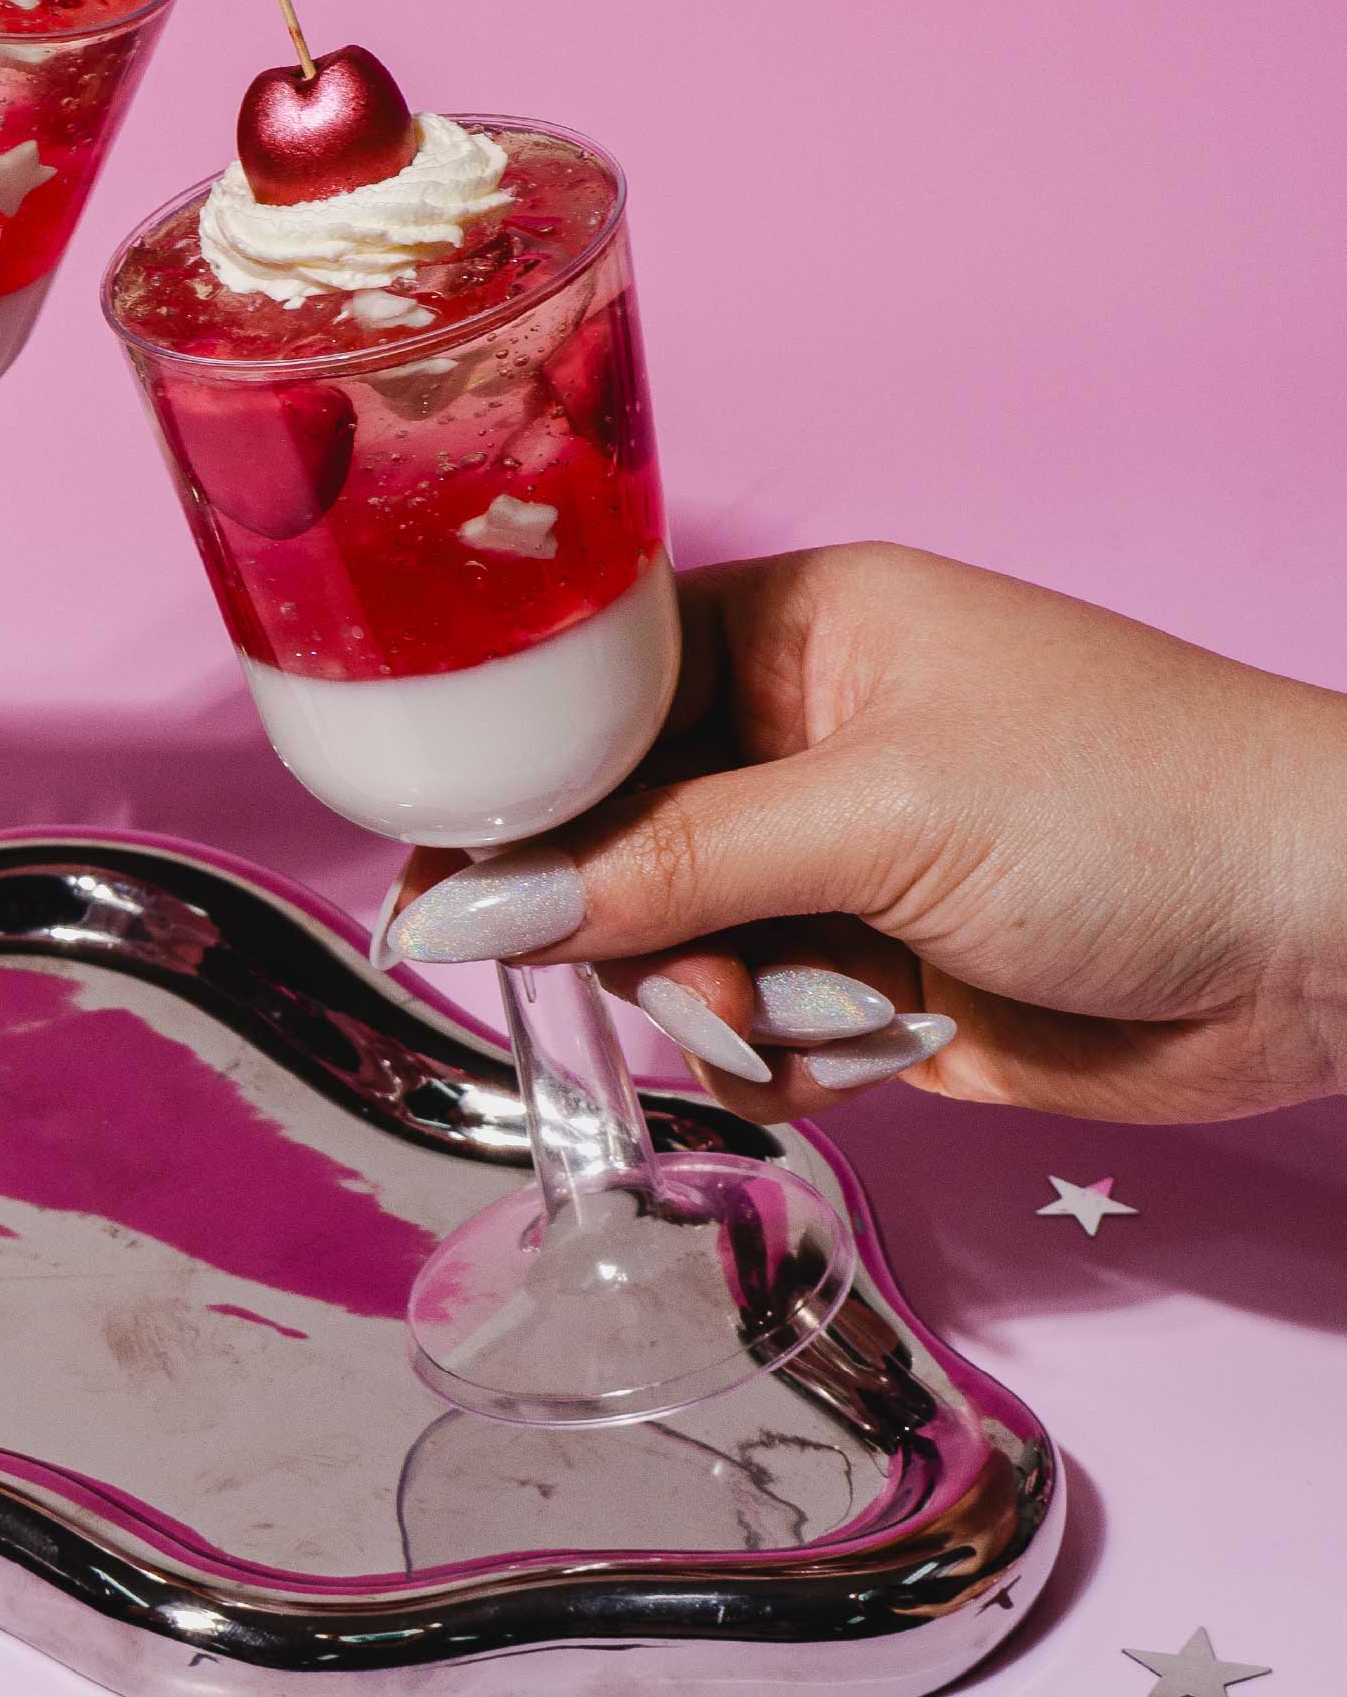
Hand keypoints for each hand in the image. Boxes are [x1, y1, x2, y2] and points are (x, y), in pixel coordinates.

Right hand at [386, 544, 1346, 1125]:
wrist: (1336, 943)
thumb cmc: (1124, 809)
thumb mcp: (878, 814)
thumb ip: (666, 865)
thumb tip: (472, 911)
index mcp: (792, 636)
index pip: (592, 695)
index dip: (511, 785)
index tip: (440, 884)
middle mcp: (797, 742)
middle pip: (617, 837)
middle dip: (630, 923)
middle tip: (690, 977)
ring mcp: (837, 865)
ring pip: (675, 946)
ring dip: (719, 1004)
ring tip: (805, 1024)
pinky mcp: (879, 976)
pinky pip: (756, 1027)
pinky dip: (783, 1060)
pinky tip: (857, 1060)